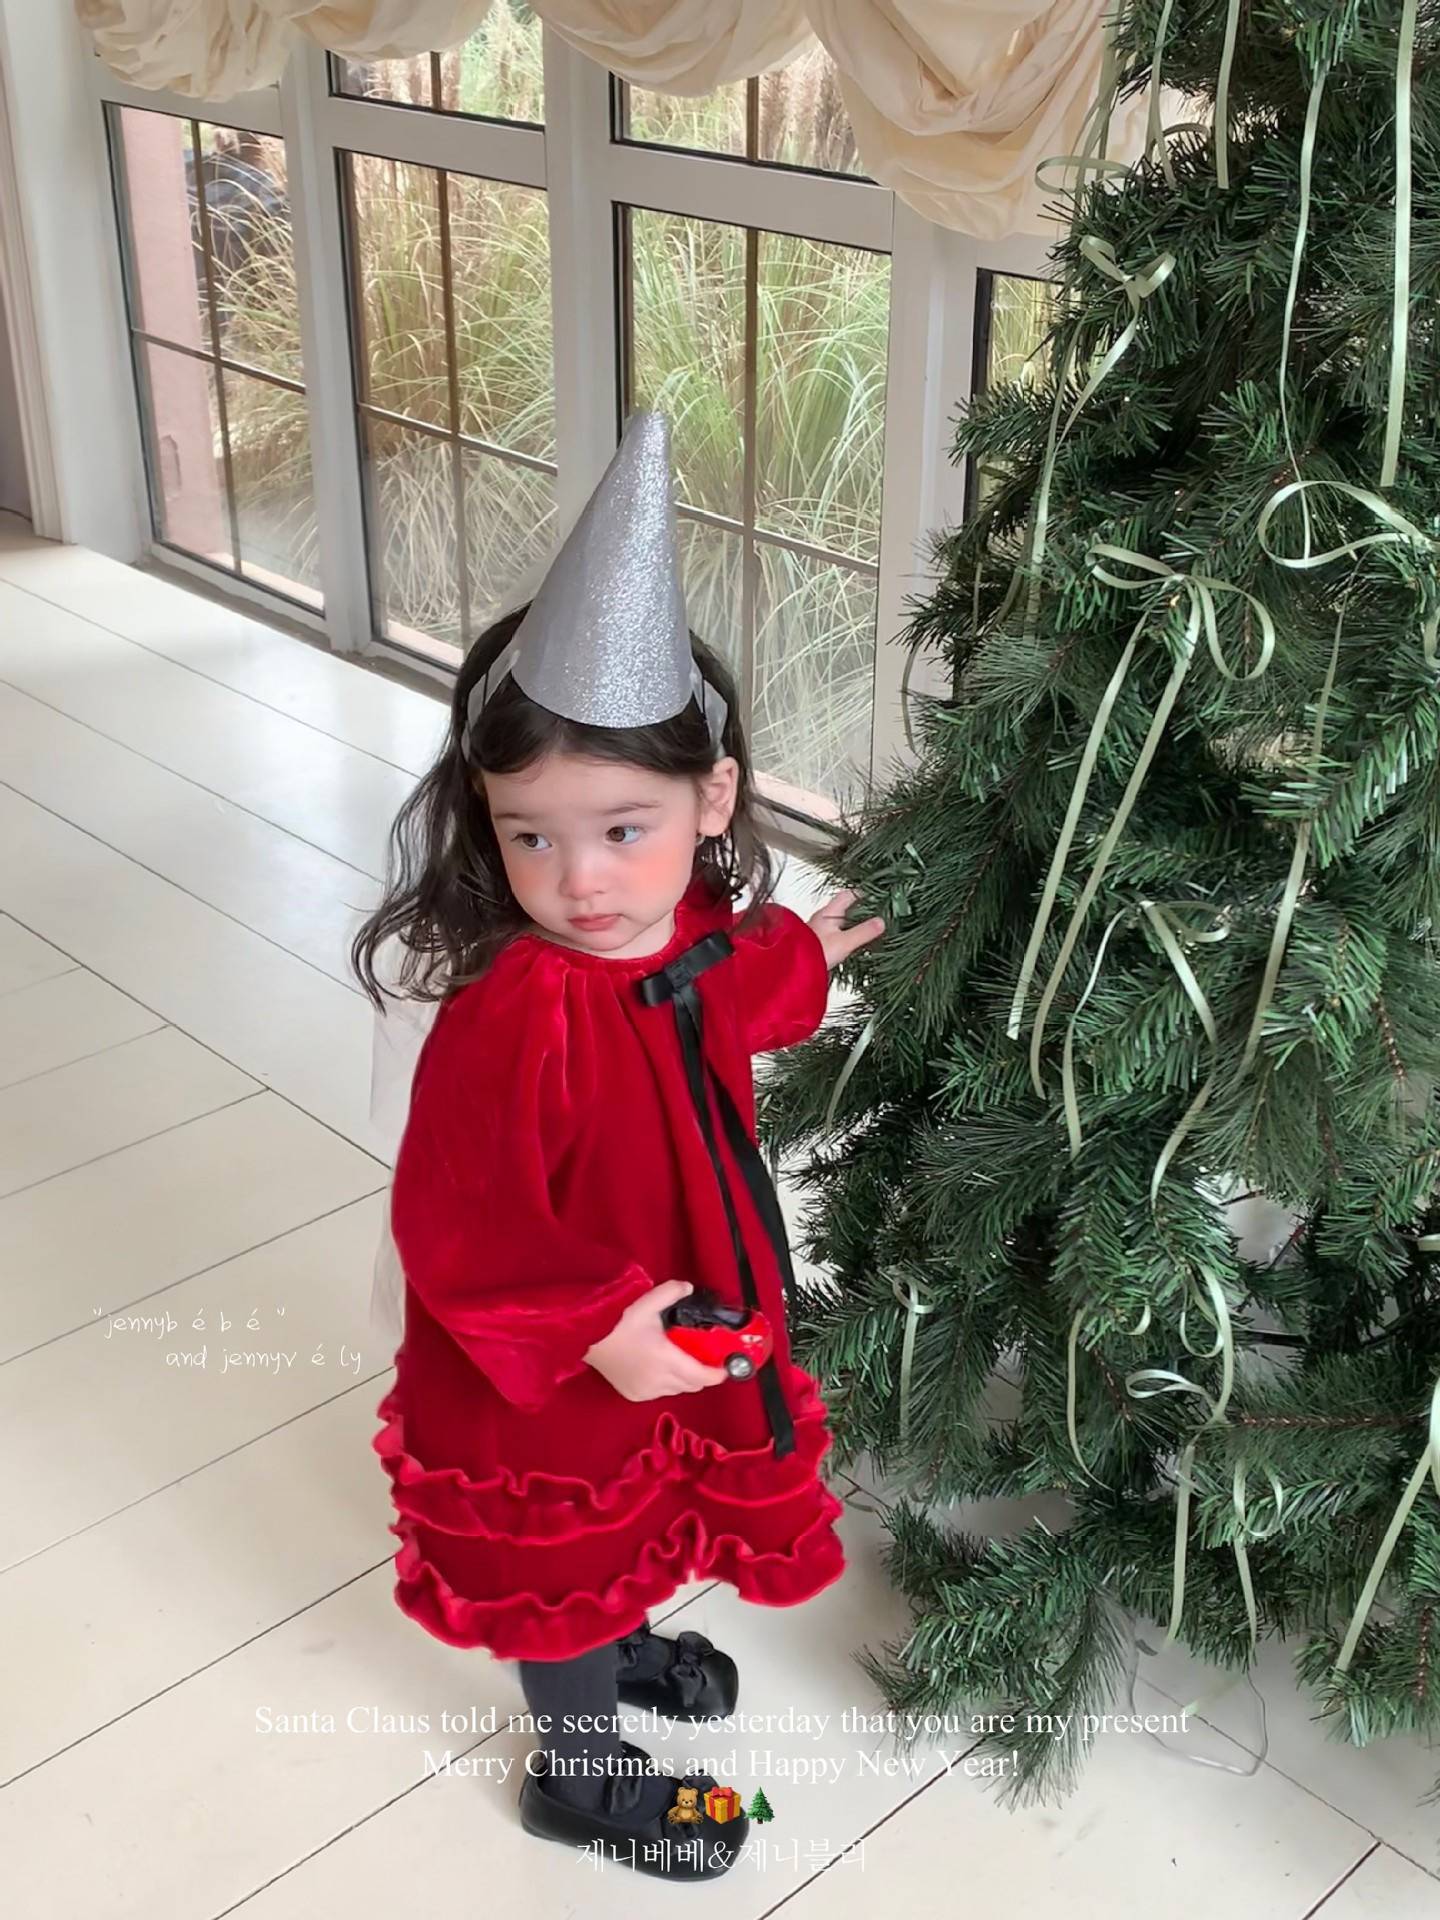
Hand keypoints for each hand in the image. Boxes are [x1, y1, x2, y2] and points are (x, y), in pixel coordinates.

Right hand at [583, 1280, 730, 1401]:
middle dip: (703, 1374)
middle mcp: (658, 1380)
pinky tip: (662, 1368)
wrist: (586, 1339)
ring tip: (685, 1360)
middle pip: (692, 1385)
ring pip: (677, 1390)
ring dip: (686, 1379)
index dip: (718, 1374)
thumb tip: (688, 1287)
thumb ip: (671, 1292)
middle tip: (707, 1358)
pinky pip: (661, 1392)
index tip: (727, 1366)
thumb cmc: (617, 1322)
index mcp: (665, 1360)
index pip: (701, 1375)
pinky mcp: (634, 1394)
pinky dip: (668, 1383)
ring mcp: (645, 1391)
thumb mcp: (646, 1303)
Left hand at [808, 889, 885, 971]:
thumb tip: (881, 921)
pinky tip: (851, 945)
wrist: (792, 970)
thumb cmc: (814, 953)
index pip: (848, 895)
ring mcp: (818, 932)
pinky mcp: (817, 944)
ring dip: (852, 924)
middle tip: (875, 913)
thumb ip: (863, 932)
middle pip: (843, 908)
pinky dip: (846, 936)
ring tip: (868, 929)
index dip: (863, 894)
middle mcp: (821, 920)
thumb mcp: (844, 942)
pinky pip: (835, 935)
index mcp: (828, 913)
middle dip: (859, 910)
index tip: (877, 896)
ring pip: (839, 922)